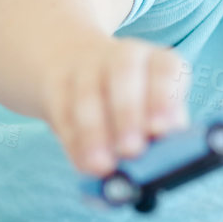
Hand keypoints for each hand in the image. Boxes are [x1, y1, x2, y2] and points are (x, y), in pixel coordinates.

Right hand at [39, 36, 189, 174]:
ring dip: (95, 132)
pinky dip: (74, 141)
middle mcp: (124, 57)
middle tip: (130, 150)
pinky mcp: (57, 81)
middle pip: (124, 73)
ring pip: (88, 93)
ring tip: (102, 165)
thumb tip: (165, 159)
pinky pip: (63, 110)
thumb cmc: (132, 105)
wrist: (79, 73)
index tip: (159, 129)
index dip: (164, 98)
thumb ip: (162, 132)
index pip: (165, 68)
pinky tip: (83, 163)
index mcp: (157, 61)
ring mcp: (87, 65)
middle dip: (127, 114)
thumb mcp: (154, 111)